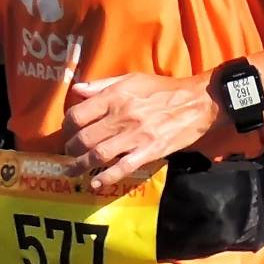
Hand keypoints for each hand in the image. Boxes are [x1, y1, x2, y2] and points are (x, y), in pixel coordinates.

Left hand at [62, 73, 221, 189]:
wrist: (196, 102)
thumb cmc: (163, 90)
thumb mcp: (132, 80)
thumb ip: (102, 85)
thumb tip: (77, 91)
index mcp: (115, 97)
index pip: (78, 115)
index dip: (67, 126)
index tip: (68, 132)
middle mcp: (121, 116)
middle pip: (84, 138)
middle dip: (71, 149)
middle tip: (69, 154)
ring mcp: (135, 136)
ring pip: (98, 155)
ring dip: (81, 166)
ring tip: (73, 171)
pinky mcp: (149, 151)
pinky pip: (123, 167)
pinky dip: (106, 178)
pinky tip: (96, 183)